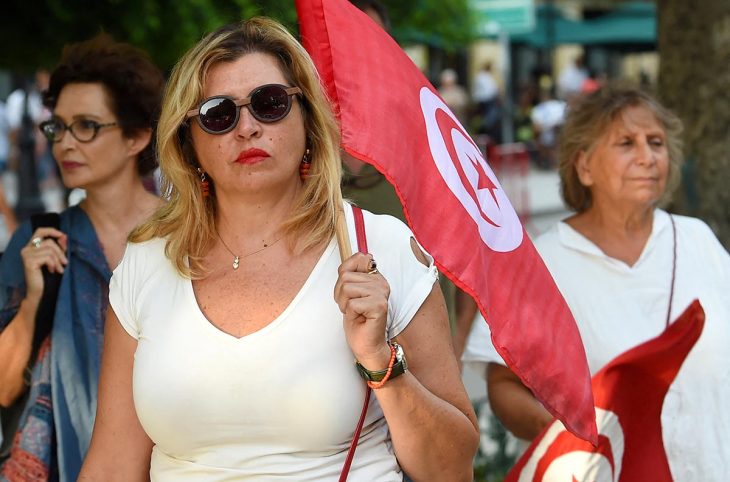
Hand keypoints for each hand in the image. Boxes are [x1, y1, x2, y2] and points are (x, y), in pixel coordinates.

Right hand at [20, 227, 67, 302]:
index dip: (52, 231)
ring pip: (50, 250)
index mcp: (31, 246)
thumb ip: (58, 248)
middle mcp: (26, 249)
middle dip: (60, 252)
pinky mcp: (29, 262)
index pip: (40, 231)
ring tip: (59, 269)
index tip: (63, 236)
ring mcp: (26, 255)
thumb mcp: (55, 259)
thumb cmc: (48, 275)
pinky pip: (48, 258)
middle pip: (49, 242)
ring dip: (58, 260)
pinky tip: (52, 271)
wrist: (40, 292)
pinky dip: (54, 264)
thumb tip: (64, 236)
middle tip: (65, 262)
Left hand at [334, 252, 391, 369]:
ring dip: (344, 304)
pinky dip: (349, 313)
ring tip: (354, 312)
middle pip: (346, 277)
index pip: (357, 259)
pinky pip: (351, 303)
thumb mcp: (349, 291)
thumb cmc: (357, 320)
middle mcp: (381, 283)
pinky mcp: (379, 306)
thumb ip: (351, 272)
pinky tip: (359, 318)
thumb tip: (360, 255)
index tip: (350, 293)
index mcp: (375, 277)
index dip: (344, 277)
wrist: (366, 344)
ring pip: (347, 288)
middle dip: (341, 294)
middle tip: (351, 307)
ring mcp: (381, 294)